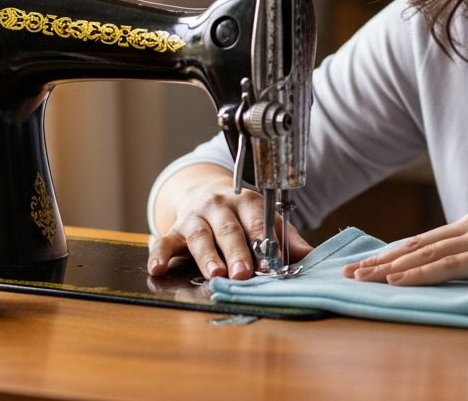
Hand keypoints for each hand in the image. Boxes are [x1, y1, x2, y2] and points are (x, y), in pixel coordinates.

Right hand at [148, 172, 312, 280]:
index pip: (257, 222)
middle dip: (237, 252)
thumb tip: (311, 256)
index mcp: (247, 202)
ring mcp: (196, 216)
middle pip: (229, 230)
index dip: (263, 244)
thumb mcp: (267, 220)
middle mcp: (220, 206)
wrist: (205, 193)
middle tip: (243, 273)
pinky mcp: (175, 228)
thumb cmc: (242, 215)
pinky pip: (166, 241)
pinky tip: (157, 269)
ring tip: (214, 274)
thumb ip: (287, 239)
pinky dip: (160, 254)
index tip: (271, 265)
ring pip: (201, 236)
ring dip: (207, 256)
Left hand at [341, 208, 467, 285]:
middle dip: (379, 259)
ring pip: (425, 253)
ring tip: (361, 278)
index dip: (393, 252)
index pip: (426, 240)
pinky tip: (397, 280)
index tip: (365, 264)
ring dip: (388, 267)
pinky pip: (449, 265)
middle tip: (347, 273)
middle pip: (416, 244)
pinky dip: (419, 272)